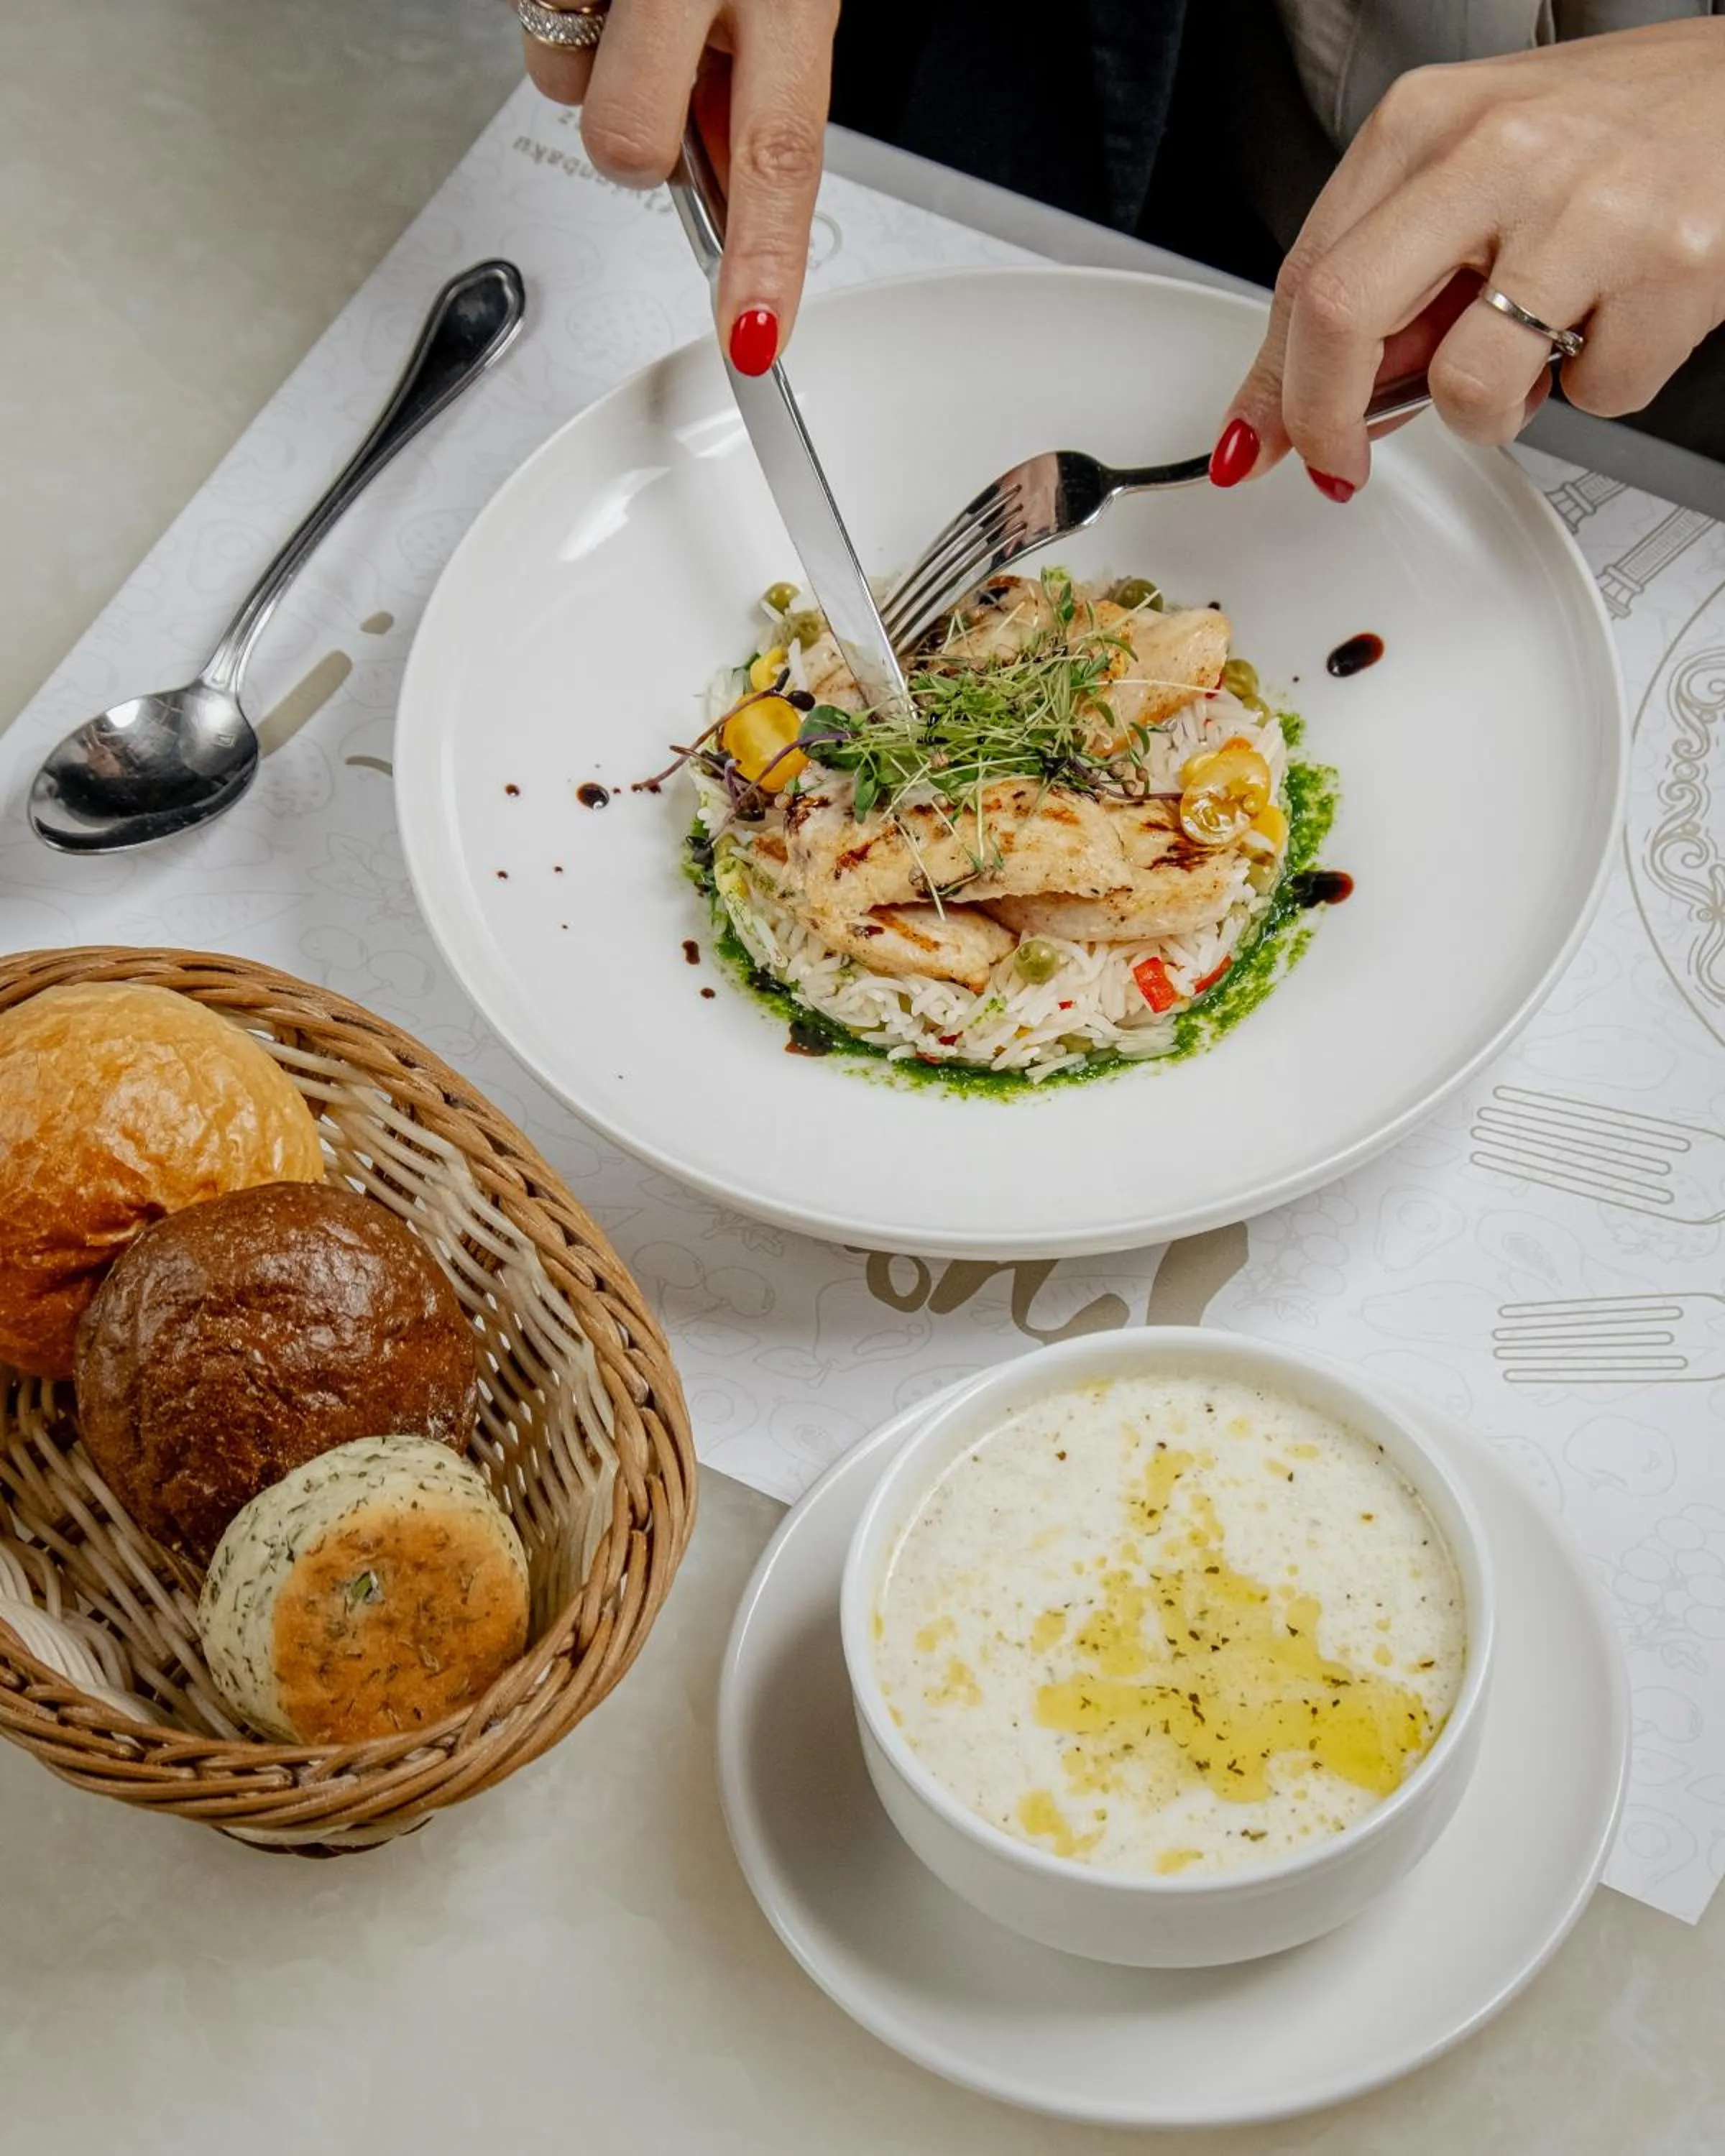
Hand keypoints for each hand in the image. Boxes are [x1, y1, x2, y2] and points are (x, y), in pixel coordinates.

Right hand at [521, 0, 837, 373]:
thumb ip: (750, 99)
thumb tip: (728, 209)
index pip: (782, 152)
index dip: (763, 257)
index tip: (753, 338)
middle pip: (629, 141)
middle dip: (627, 144)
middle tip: (650, 83)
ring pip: (559, 78)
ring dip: (582, 54)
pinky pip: (528, 11)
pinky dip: (558, 0)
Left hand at [1211, 21, 1724, 497]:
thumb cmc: (1615, 132)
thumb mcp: (1473, 171)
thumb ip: (1387, 275)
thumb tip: (1297, 404)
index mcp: (1428, 121)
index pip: (1308, 276)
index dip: (1274, 386)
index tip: (1263, 443)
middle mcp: (1499, 152)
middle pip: (1345, 321)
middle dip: (1327, 422)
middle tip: (1344, 461)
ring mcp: (1586, 209)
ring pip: (1471, 388)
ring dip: (1491, 412)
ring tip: (1534, 357)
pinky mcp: (1670, 268)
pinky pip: (1595, 399)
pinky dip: (1602, 387)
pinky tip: (1619, 321)